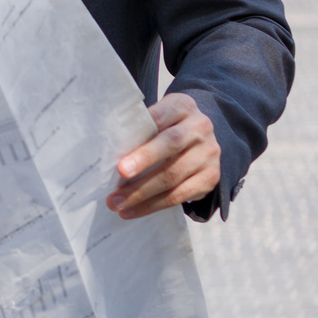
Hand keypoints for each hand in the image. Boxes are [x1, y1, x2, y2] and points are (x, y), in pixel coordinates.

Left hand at [108, 93, 220, 219]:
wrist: (203, 138)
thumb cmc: (166, 127)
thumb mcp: (158, 117)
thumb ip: (139, 128)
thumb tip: (106, 152)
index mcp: (182, 107)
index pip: (160, 116)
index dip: (142, 133)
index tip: (122, 154)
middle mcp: (200, 128)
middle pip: (169, 144)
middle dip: (142, 162)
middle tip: (118, 175)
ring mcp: (209, 154)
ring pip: (173, 175)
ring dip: (142, 192)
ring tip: (117, 202)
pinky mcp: (211, 178)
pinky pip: (181, 194)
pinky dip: (154, 205)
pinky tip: (134, 210)